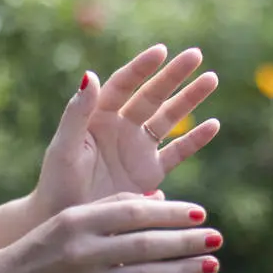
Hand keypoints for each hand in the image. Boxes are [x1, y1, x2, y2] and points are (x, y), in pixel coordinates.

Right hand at [0, 193, 222, 272]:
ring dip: (182, 271)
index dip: (171, 213)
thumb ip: (111, 207)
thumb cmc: (41, 246)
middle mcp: (83, 252)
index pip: (134, 213)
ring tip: (211, 265)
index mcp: (78, 221)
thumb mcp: (69, 218)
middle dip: (185, 242)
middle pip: (145, 244)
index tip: (200, 214)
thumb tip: (160, 199)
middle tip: (217, 238)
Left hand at [33, 45, 219, 217]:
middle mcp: (121, 127)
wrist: (67, 221)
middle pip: (152, 95)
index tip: (161, 51)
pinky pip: (177, 151)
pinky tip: (214, 124)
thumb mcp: (64, 147)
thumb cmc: (58, 184)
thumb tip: (90, 74)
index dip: (142, 68)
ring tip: (211, 78)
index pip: (123, 85)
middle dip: (174, 75)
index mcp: (98, 116)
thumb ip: (77, 113)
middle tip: (196, 54)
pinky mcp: (151, 173)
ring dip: (189, 98)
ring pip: (169, 117)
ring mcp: (138, 148)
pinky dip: (195, 139)